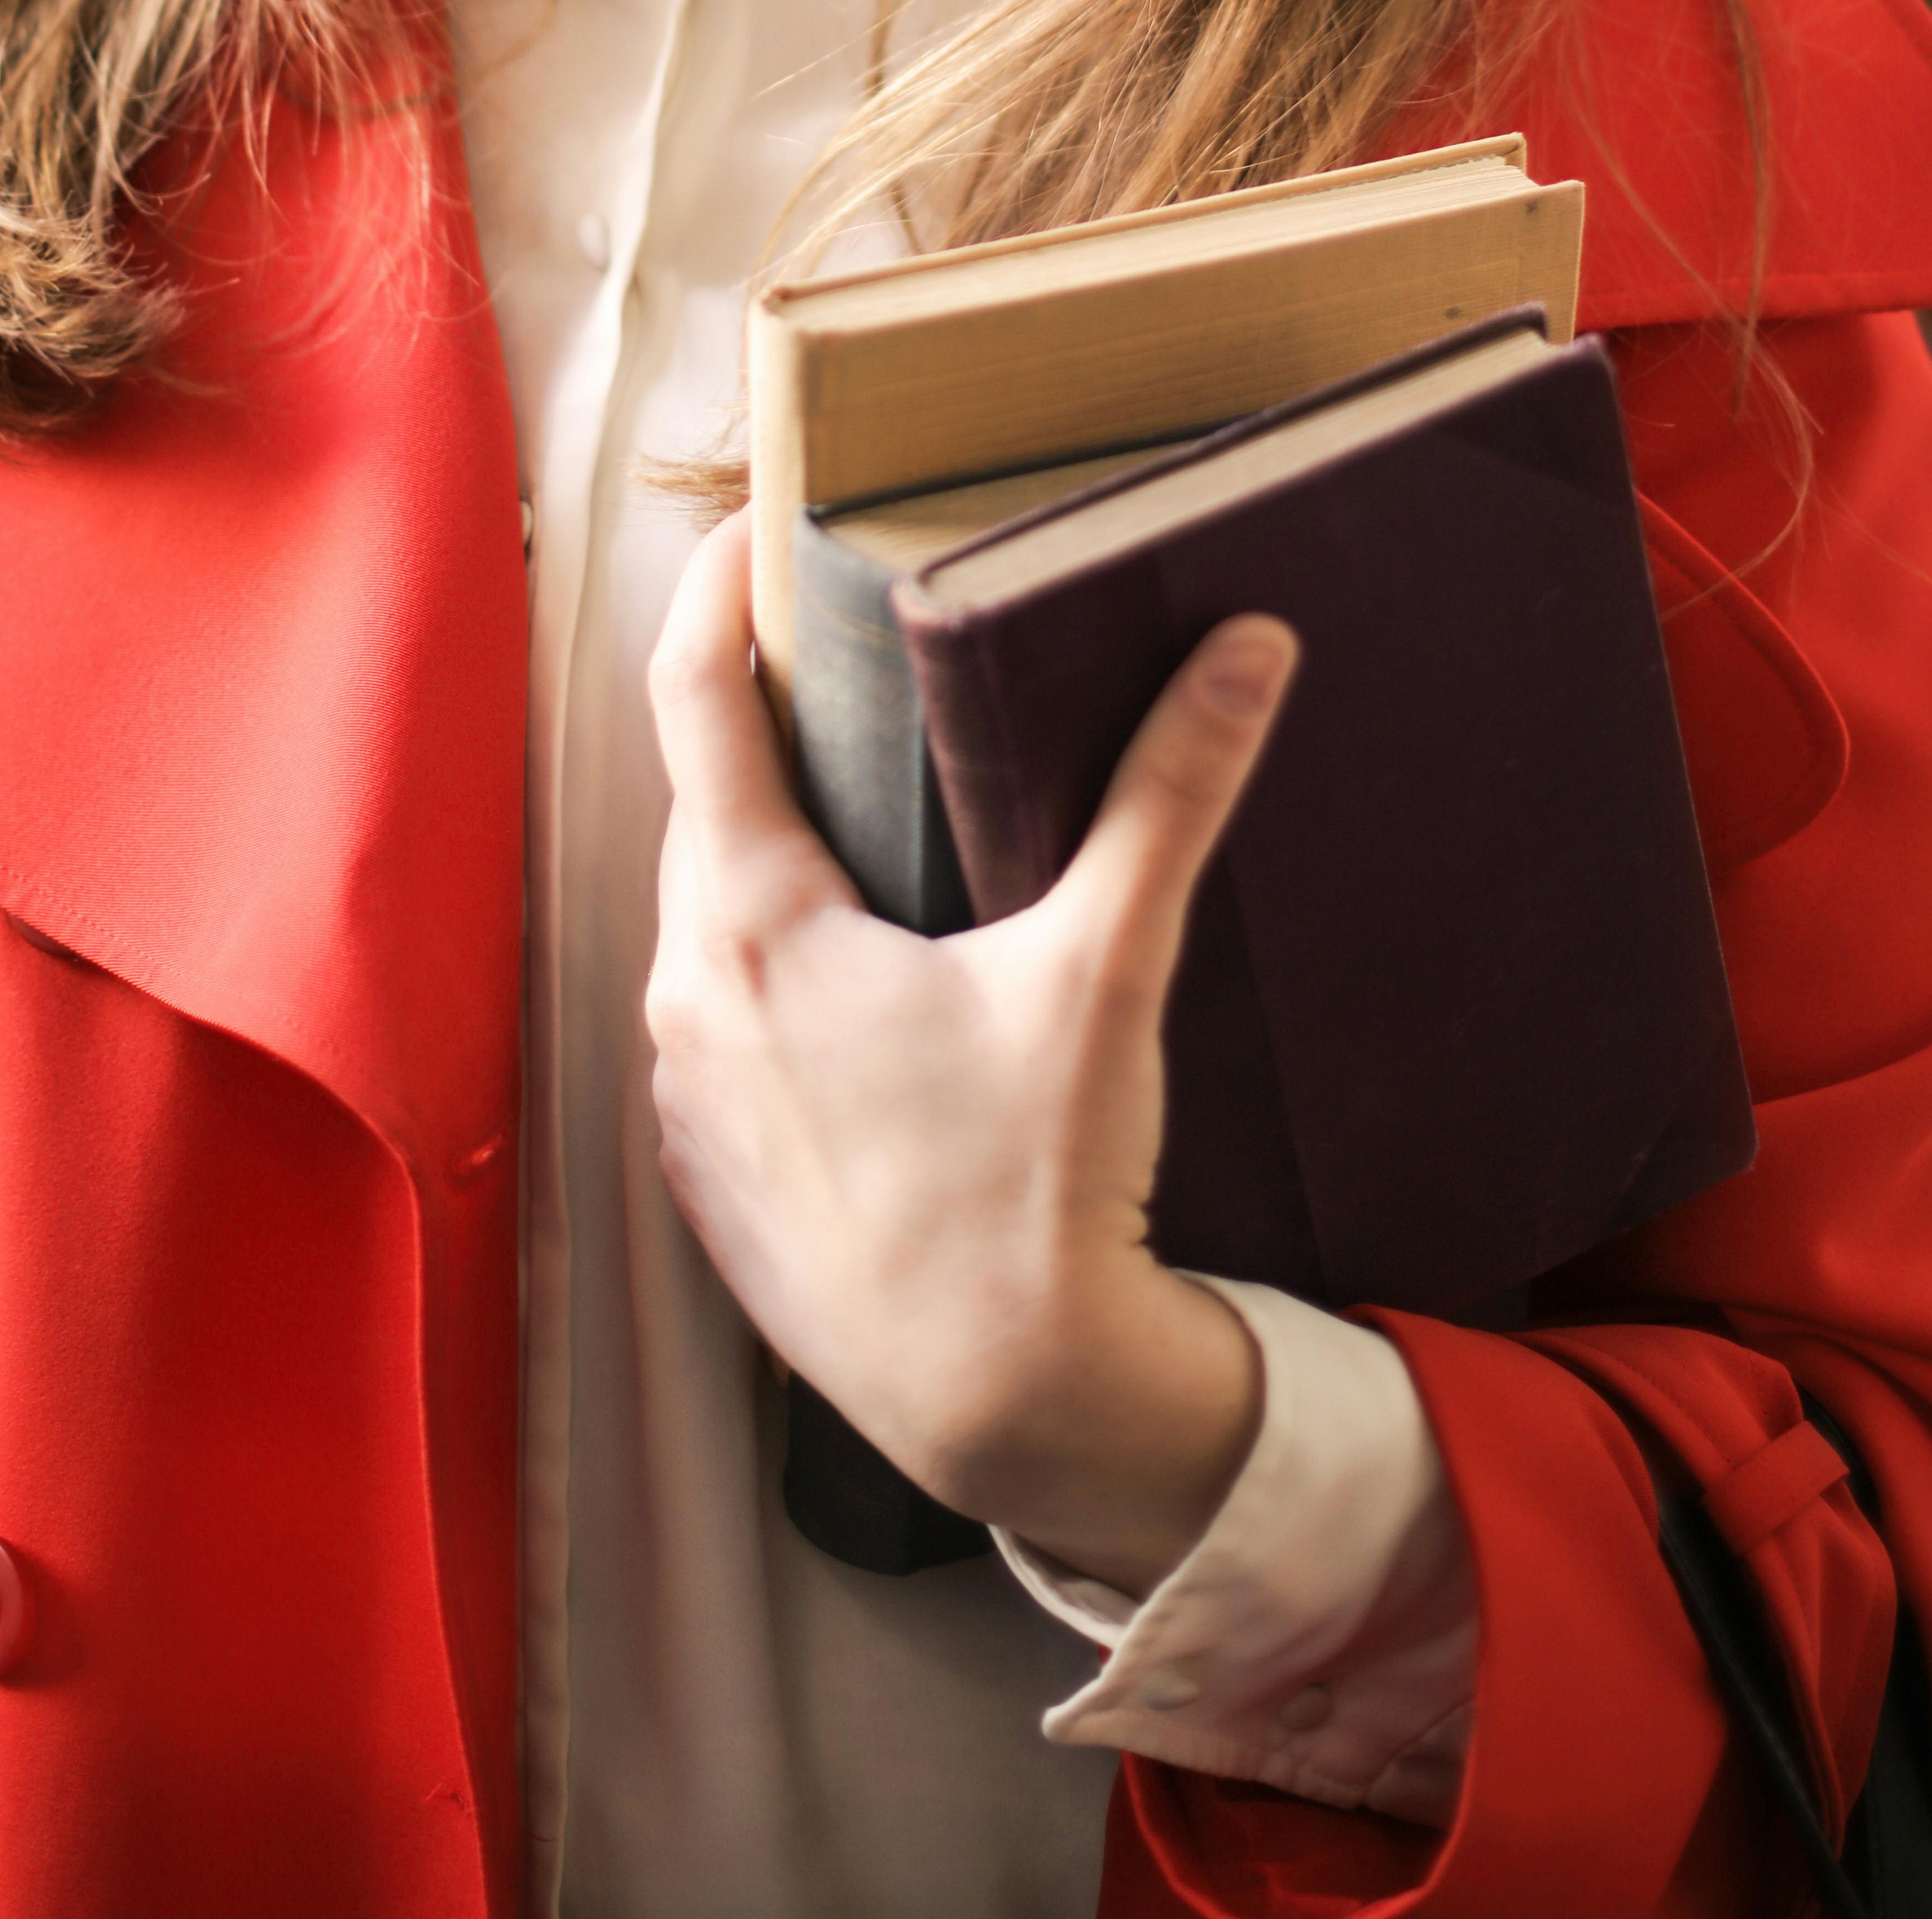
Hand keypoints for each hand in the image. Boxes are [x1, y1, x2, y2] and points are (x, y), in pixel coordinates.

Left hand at [645, 512, 1298, 1592]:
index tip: (752, 523)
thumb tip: (1245, 646)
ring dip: (767, 857)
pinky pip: (720, 1028)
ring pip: (707, 924)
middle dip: (760, 722)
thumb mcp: (1104, 969)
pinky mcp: (713, 1180)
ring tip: (856, 809)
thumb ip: (1167, 794)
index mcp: (752, 924)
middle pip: (702, 807)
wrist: (1007, 1407)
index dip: (714, 587)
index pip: (693, 695)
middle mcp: (686, 1001)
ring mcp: (687, 1100)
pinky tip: (856, 981)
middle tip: (837, 652)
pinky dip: (771, 974)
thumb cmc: (1035, 1190)